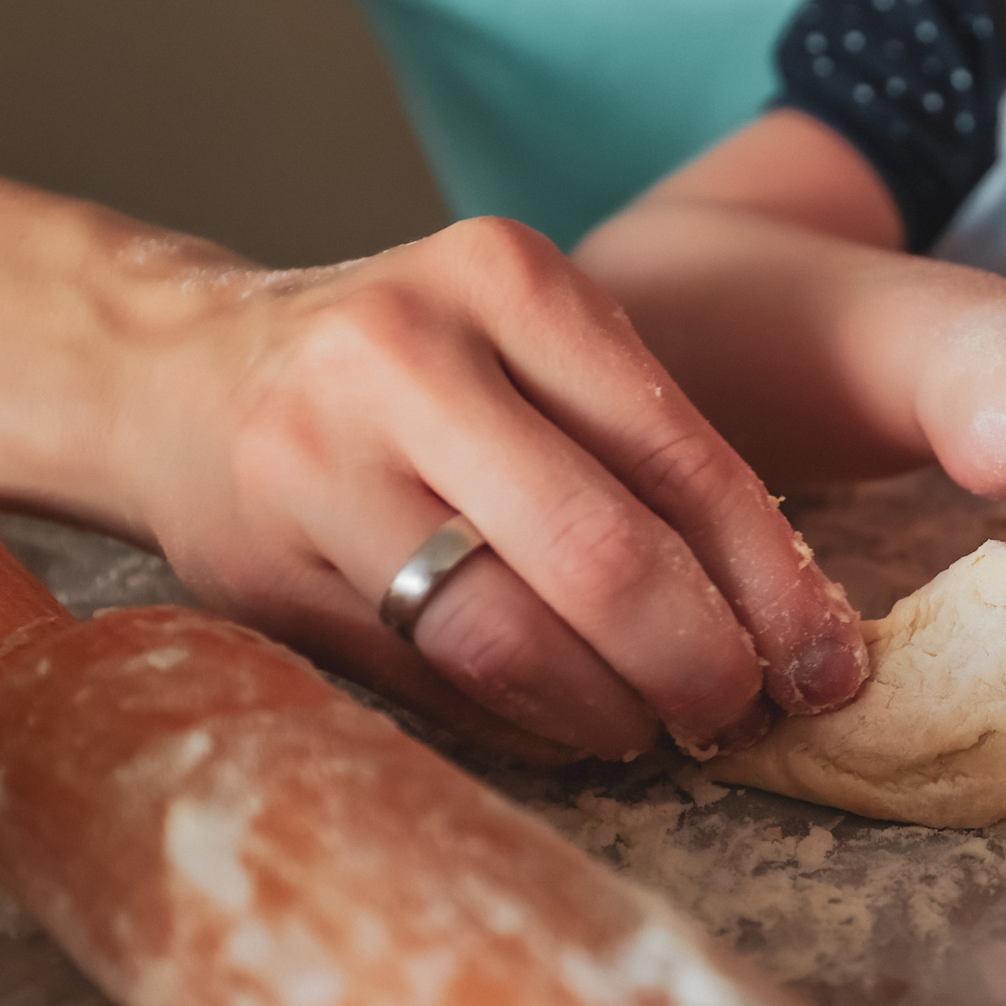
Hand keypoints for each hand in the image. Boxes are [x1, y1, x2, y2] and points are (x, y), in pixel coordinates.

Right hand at [119, 219, 866, 760]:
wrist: (177, 375)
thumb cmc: (411, 372)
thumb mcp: (530, 348)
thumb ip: (646, 453)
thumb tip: (796, 626)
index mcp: (506, 280)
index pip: (681, 459)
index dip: (772, 585)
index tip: (829, 665)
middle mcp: (403, 356)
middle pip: (601, 558)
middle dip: (698, 663)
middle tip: (741, 713)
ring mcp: (316, 465)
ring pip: (508, 637)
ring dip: (608, 710)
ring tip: (653, 726)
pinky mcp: (264, 573)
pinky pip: (432, 681)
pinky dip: (524, 721)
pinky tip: (567, 724)